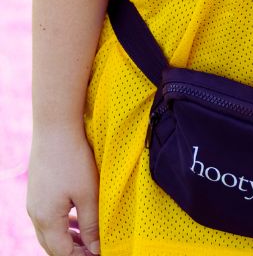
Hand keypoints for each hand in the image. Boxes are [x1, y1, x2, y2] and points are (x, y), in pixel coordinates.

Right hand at [26, 128, 100, 254]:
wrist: (55, 129)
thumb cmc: (74, 160)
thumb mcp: (88, 193)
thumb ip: (92, 224)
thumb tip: (96, 248)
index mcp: (47, 220)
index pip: (61, 252)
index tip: (98, 254)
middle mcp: (35, 215)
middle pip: (52, 245)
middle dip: (73, 251)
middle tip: (94, 250)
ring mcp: (34, 203)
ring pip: (50, 232)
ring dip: (68, 238)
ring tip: (89, 240)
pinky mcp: (38, 192)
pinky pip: (49, 217)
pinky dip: (63, 224)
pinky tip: (78, 218)